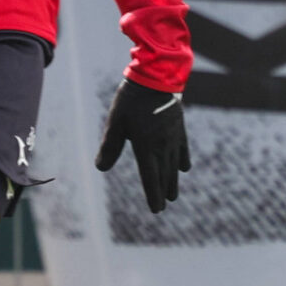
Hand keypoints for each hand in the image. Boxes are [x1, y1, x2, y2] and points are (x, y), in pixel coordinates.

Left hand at [95, 79, 188, 215]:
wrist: (157, 77)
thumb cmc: (132, 99)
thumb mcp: (115, 122)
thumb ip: (110, 146)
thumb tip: (101, 168)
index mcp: (146, 146)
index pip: (151, 177)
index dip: (153, 194)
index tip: (156, 209)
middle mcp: (162, 145)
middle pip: (164, 173)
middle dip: (163, 191)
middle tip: (165, 204)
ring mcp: (173, 136)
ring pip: (174, 164)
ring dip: (173, 180)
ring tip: (174, 194)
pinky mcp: (179, 126)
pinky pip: (183, 148)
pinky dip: (182, 160)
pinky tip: (184, 168)